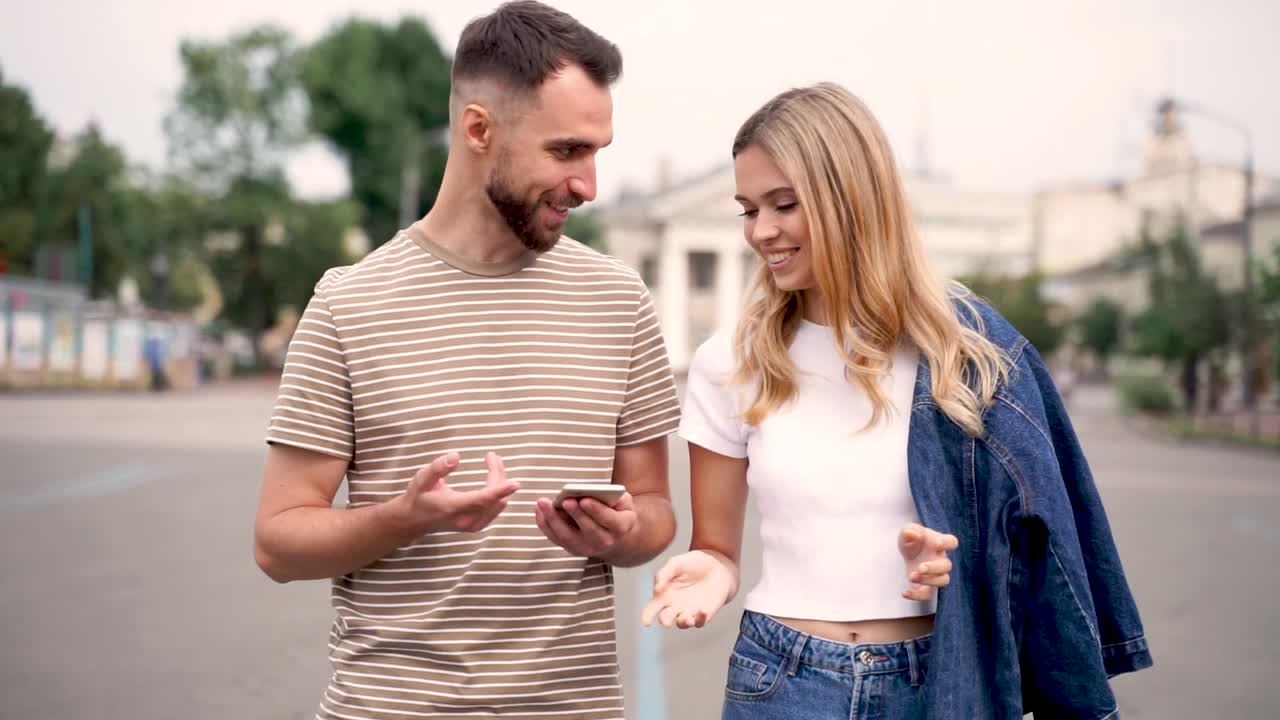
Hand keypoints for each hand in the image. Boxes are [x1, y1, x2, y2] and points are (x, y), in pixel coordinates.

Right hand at [395, 451, 519, 534]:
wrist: (413, 520)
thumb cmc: (418, 496)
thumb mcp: (422, 478)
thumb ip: (438, 467)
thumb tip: (457, 456)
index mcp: (453, 507)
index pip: (482, 499)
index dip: (500, 490)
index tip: (516, 483)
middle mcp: (465, 520)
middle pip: (494, 499)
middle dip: (498, 474)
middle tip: (491, 456)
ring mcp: (473, 525)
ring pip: (498, 504)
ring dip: (500, 483)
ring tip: (492, 462)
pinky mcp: (477, 526)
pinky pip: (496, 509)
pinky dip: (499, 493)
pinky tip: (494, 479)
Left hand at [534, 492, 637, 558]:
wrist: (616, 538)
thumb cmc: (617, 514)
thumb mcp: (624, 503)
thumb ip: (616, 497)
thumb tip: (600, 492)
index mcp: (619, 527)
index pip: (608, 519)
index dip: (596, 510)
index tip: (584, 500)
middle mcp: (604, 541)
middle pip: (587, 529)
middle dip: (575, 514)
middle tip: (565, 500)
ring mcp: (586, 548)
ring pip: (567, 536)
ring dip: (553, 519)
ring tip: (543, 502)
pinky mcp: (571, 549)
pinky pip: (555, 538)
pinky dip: (545, 525)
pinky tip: (539, 510)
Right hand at [641, 550, 736, 628]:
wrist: (717, 564)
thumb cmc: (693, 563)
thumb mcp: (676, 563)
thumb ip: (664, 573)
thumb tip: (656, 589)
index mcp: (664, 595)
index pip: (651, 608)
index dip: (647, 616)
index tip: (645, 622)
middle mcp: (674, 606)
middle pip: (665, 618)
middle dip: (665, 621)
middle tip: (666, 621)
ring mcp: (689, 611)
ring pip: (682, 623)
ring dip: (683, 622)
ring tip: (686, 618)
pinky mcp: (704, 614)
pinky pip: (700, 622)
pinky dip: (700, 620)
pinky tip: (702, 611)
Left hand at [897, 522, 957, 600]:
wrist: (910, 552)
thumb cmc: (913, 538)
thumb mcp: (908, 531)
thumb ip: (910, 530)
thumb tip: (912, 534)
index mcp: (939, 543)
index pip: (951, 541)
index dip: (947, 543)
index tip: (937, 544)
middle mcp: (941, 559)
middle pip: (947, 566)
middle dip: (934, 568)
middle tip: (920, 567)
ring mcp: (936, 574)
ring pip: (943, 581)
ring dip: (928, 581)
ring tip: (912, 576)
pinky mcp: (927, 586)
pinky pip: (927, 595)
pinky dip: (916, 596)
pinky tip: (904, 592)